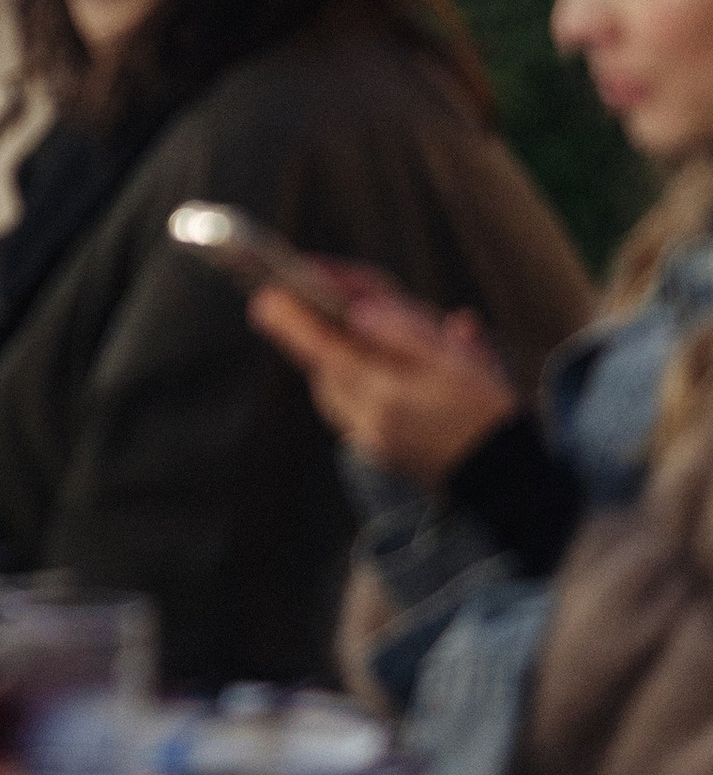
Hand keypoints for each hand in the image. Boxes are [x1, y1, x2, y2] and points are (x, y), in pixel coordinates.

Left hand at [250, 273, 519, 482]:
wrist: (509, 480)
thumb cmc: (486, 412)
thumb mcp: (455, 360)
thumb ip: (405, 332)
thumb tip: (359, 312)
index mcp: (385, 397)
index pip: (324, 352)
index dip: (293, 322)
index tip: (265, 296)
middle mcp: (367, 423)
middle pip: (324, 367)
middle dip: (319, 331)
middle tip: (318, 294)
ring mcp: (369, 441)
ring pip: (334, 385)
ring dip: (338, 353)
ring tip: (353, 322)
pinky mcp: (377, 451)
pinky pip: (349, 404)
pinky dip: (355, 377)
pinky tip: (375, 360)